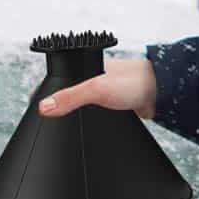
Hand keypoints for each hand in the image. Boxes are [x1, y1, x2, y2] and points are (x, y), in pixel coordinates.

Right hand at [37, 55, 156, 119]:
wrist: (163, 92)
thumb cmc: (134, 82)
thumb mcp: (96, 89)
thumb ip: (70, 97)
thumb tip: (44, 107)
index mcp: (85, 68)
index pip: (57, 80)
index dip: (44, 94)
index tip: (35, 109)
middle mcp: (94, 79)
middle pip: (68, 94)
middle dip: (59, 108)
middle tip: (49, 122)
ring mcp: (105, 93)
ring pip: (83, 107)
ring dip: (78, 117)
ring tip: (66, 128)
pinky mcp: (116, 106)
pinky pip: (97, 116)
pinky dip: (93, 123)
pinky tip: (90, 129)